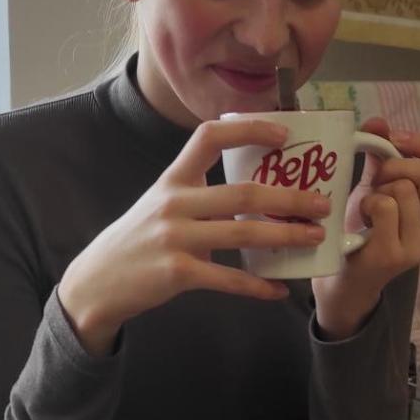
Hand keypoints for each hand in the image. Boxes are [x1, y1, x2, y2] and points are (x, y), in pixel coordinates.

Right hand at [58, 118, 332, 353]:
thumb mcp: (161, 203)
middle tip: (323, 204)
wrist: (96, 282)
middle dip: (289, 198)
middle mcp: (173, 203)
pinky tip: (279, 290)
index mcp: (173, 179)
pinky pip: (228, 280)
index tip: (284, 133)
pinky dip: (257, 286)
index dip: (249, 129)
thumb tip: (255, 189)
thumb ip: (199, 191)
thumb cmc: (139, 240)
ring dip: (285, 237)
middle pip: (242, 194)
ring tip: (315, 238)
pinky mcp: (176, 273)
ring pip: (242, 234)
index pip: (209, 136)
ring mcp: (174, 238)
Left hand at [311, 115, 419, 338]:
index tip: (398, 141)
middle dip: (397, 164)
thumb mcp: (377, 186)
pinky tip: (363, 219)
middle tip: (378, 179)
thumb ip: (382, 154)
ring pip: (405, 188)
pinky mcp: (396, 254)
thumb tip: (379, 121)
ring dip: (378, 188)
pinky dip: (368, 203)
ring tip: (368, 205)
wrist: (345, 277)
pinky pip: (386, 206)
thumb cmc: (365, 227)